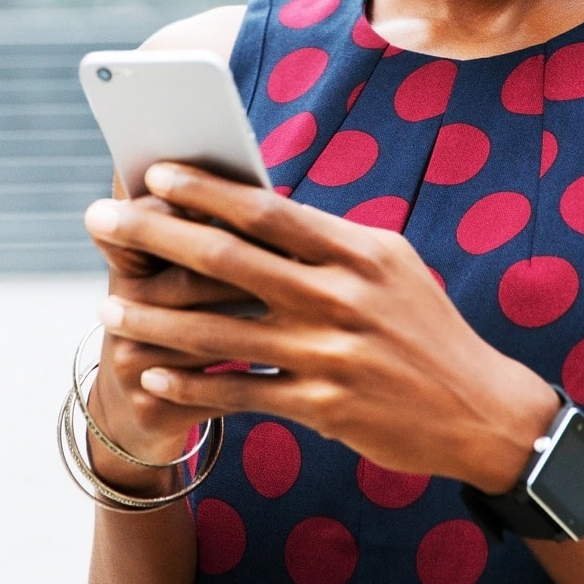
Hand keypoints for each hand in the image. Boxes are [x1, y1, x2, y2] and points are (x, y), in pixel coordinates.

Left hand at [86, 164, 560, 493]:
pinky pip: (241, 394)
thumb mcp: (389, 265)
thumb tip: (254, 204)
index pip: (268, 209)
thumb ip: (326, 238)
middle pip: (230, 260)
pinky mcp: (325, 408)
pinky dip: (192, 387)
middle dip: (157, 236)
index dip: (206, 189)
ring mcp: (332, 355)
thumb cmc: (422, 325)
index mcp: (358, 250)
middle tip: (101, 220)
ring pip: (223, 333)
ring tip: (109, 309)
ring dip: (157, 320)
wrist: (482, 411)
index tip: (154, 172)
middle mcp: (342, 297)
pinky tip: (152, 377)